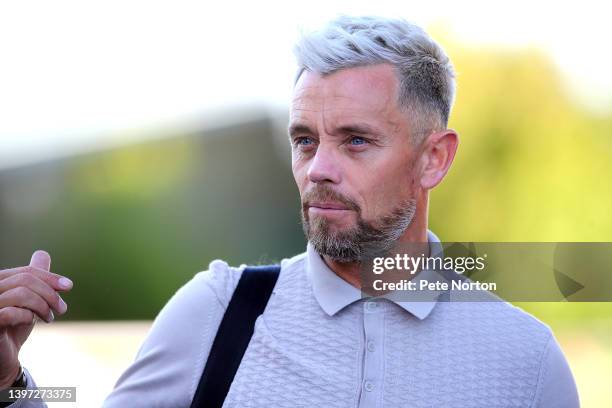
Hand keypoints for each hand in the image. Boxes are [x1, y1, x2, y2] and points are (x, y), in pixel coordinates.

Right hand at [0, 250, 72, 387]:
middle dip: (50, 293)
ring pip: (21, 293)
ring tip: (49, 318)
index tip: (68, 286)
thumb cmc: (13, 328)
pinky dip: (27, 316)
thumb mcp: (27, 300)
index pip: (26, 272)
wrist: (4, 359)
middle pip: (26, 280)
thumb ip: (33, 279)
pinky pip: (10, 312)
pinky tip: (31, 321)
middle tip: (62, 309)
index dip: (50, 277)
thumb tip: (42, 254)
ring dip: (43, 306)